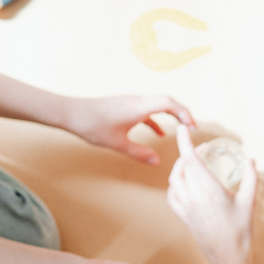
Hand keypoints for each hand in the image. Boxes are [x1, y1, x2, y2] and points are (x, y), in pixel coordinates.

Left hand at [64, 95, 194, 164]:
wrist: (70, 112)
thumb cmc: (92, 125)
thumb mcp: (118, 143)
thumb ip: (139, 153)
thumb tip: (157, 162)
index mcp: (138, 107)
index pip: (169, 103)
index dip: (184, 113)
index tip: (193, 127)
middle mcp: (136, 101)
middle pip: (167, 102)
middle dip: (182, 114)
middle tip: (193, 128)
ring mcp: (130, 102)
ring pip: (157, 105)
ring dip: (170, 116)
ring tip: (181, 129)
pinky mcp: (124, 106)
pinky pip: (146, 110)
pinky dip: (156, 120)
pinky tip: (159, 133)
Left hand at [166, 126, 256, 263]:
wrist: (228, 258)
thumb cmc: (240, 232)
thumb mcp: (249, 202)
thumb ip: (250, 178)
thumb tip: (251, 161)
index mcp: (209, 190)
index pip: (191, 159)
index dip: (185, 142)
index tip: (182, 129)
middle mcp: (194, 197)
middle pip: (182, 167)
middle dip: (187, 154)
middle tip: (199, 150)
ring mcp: (187, 208)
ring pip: (174, 180)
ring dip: (180, 168)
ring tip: (191, 164)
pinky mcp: (185, 218)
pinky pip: (172, 197)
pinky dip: (174, 186)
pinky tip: (182, 185)